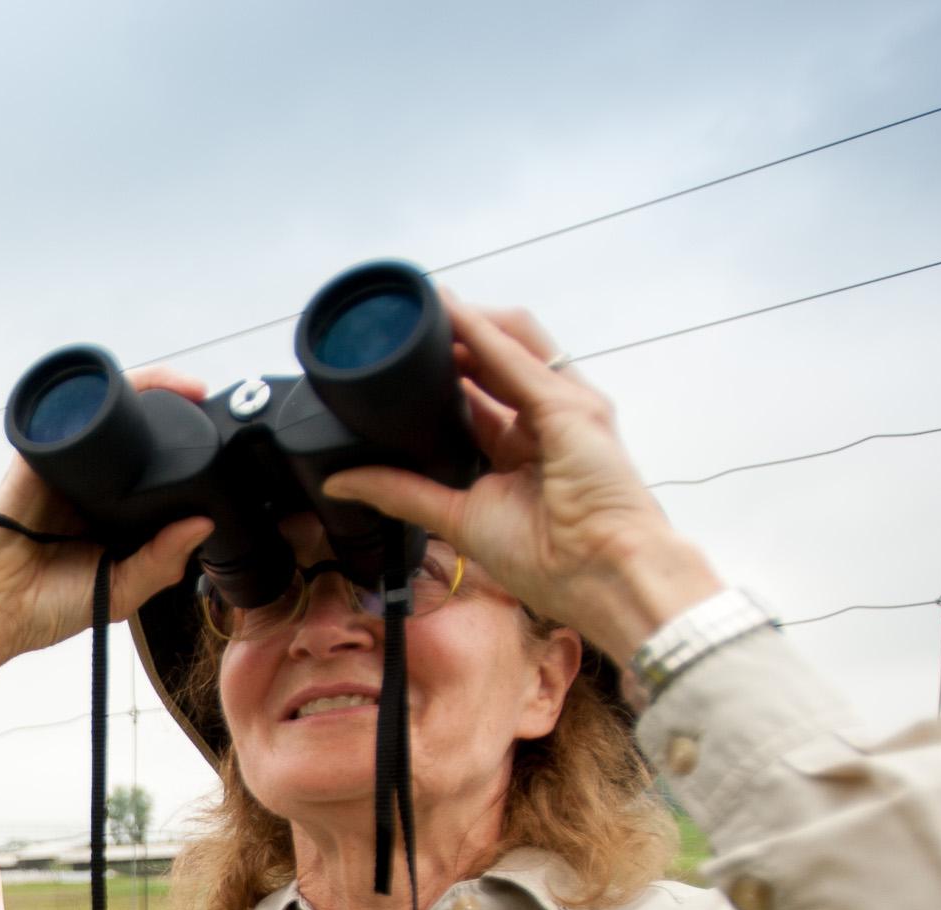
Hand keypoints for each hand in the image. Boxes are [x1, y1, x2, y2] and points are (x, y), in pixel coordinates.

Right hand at [0, 364, 217, 697]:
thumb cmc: (46, 607)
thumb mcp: (122, 590)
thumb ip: (163, 561)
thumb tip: (204, 523)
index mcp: (110, 511)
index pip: (151, 465)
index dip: (183, 447)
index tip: (216, 435)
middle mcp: (88, 483)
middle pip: (132, 429)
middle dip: (170, 406)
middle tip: (203, 398)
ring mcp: (63, 466)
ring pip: (105, 412)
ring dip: (143, 391)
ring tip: (183, 390)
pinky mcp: (36, 457)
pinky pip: (68, 414)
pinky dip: (97, 396)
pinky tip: (127, 394)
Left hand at [319, 295, 721, 661]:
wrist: (600, 576)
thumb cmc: (549, 559)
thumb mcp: (458, 516)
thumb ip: (402, 493)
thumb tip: (341, 483)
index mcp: (523, 448)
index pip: (480, 394)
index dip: (444, 372)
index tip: (402, 359)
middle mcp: (546, 419)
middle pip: (496, 359)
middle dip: (453, 337)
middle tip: (405, 324)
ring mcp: (564, 406)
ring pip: (511, 343)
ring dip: (467, 321)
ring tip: (423, 303)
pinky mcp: (571, 404)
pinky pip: (517, 356)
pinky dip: (481, 332)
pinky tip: (450, 312)